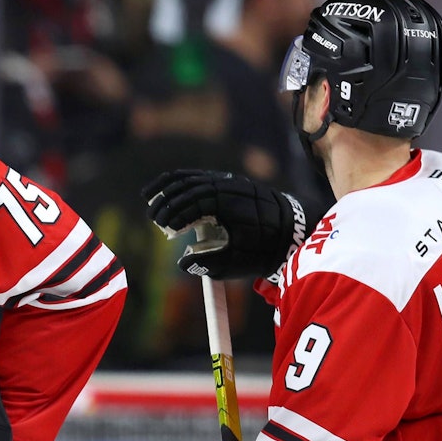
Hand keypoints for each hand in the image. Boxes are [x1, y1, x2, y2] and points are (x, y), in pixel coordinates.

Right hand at [141, 170, 310, 279]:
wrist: (293, 231)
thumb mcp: (238, 262)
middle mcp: (230, 187)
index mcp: (232, 204)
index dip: (176, 214)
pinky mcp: (228, 182)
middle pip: (190, 187)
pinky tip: (166, 187)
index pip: (195, 202)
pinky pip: (200, 176)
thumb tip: (182, 264)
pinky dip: (180, 180)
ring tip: (148, 197)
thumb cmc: (264, 249)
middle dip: (167, 202)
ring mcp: (229, 181)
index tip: (165, 229)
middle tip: (152, 218)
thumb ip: (209, 264)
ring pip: (192, 177)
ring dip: (168, 187)